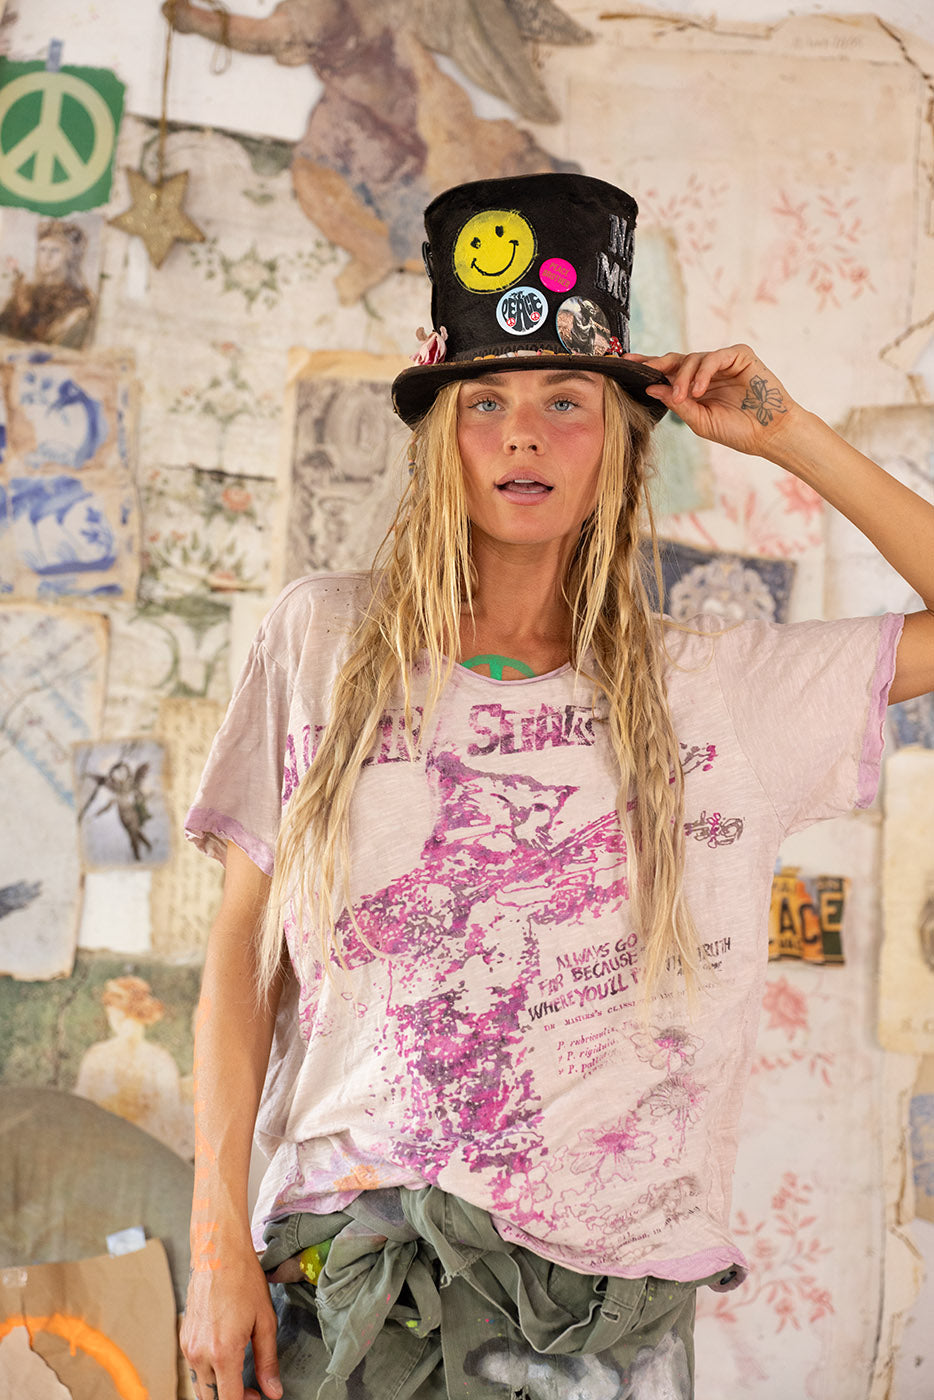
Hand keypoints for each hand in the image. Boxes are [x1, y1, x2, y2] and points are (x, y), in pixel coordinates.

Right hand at [181, 1247, 281, 1399]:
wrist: (218, 1253)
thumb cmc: (243, 1281)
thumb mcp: (265, 1321)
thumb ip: (268, 1361)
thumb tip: (273, 1391)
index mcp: (222, 1352)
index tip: (257, 1397)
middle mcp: (200, 1353)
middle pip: (210, 1399)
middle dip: (230, 1399)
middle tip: (251, 1390)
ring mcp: (188, 1346)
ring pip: (200, 1386)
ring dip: (218, 1388)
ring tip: (239, 1373)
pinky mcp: (184, 1338)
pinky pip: (194, 1367)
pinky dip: (209, 1372)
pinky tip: (225, 1357)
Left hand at [625, 344, 798, 458]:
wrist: (768, 434)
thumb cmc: (736, 430)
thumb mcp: (699, 420)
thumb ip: (676, 403)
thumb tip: (651, 387)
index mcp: (695, 386)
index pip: (667, 372)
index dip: (648, 366)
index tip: (625, 364)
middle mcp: (707, 372)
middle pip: (676, 359)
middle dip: (657, 363)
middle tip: (643, 370)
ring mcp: (723, 362)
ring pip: (693, 358)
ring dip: (683, 378)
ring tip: (683, 397)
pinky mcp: (739, 355)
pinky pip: (714, 357)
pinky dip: (703, 373)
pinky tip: (699, 390)